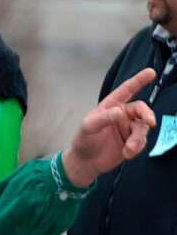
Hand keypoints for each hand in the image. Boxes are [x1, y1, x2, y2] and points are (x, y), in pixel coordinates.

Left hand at [62, 67, 156, 186]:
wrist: (85, 162)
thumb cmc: (83, 140)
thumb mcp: (88, 127)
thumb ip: (103, 118)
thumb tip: (120, 112)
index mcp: (110, 106)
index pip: (126, 90)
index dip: (138, 81)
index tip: (151, 72)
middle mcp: (122, 115)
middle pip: (141, 109)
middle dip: (147, 115)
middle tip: (150, 122)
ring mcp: (128, 128)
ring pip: (143, 128)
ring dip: (138, 138)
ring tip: (128, 149)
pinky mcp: (133, 141)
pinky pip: (142, 141)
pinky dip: (137, 147)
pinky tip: (127, 153)